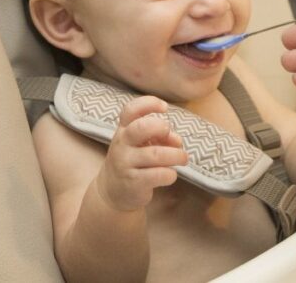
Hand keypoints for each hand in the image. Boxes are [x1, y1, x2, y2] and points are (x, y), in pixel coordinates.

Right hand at [96, 96, 187, 211]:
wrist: (112, 191)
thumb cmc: (133, 161)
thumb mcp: (141, 144)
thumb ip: (160, 136)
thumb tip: (177, 141)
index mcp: (124, 130)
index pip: (130, 110)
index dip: (149, 104)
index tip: (164, 107)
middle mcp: (122, 144)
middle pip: (141, 128)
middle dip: (161, 128)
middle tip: (171, 136)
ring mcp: (125, 163)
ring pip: (156, 154)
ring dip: (176, 155)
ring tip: (182, 158)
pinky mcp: (133, 182)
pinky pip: (158, 175)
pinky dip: (170, 174)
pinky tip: (170, 175)